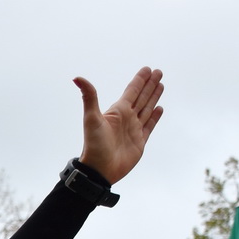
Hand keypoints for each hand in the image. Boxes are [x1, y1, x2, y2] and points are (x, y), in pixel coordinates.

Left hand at [75, 66, 164, 185]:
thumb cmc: (94, 145)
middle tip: (158, 71)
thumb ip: (89, 97)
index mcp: (117, 111)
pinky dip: (155, 117)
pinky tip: (159, 108)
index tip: (147, 69)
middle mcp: (126, 118)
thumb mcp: (91, 118)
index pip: (131, 91)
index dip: (140, 80)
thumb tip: (77, 77)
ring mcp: (133, 129)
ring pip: (147, 109)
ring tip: (161, 85)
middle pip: (141, 97)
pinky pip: (149, 126)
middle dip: (150, 85)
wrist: (99, 170)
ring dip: (154, 97)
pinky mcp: (140, 142)